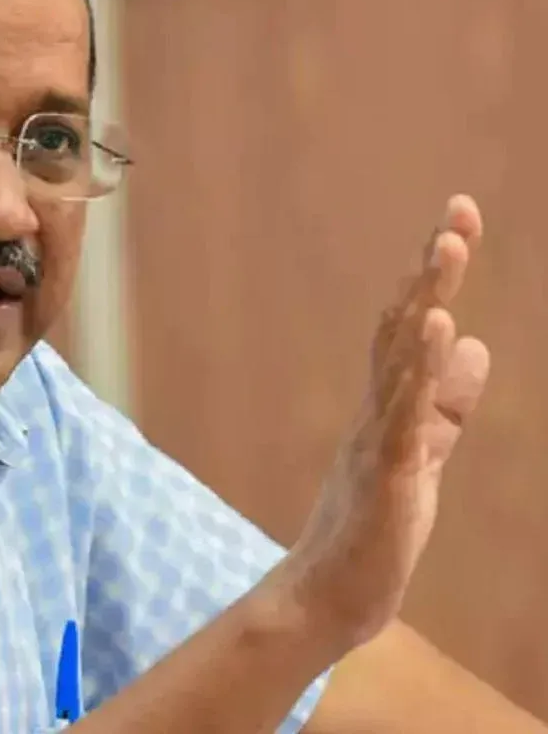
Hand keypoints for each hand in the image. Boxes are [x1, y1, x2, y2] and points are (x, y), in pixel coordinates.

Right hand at [275, 194, 490, 654]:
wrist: (332, 595)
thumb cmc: (374, 529)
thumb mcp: (425, 454)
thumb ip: (446, 403)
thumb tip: (475, 343)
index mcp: (386, 405)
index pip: (410, 328)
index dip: (434, 278)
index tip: (457, 223)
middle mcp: (375, 408)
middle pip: (399, 326)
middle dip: (431, 269)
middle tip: (457, 213)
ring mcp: (376, 436)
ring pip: (398, 357)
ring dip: (424, 299)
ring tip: (448, 248)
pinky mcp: (384, 472)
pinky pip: (403, 412)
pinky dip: (417, 366)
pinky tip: (436, 327)